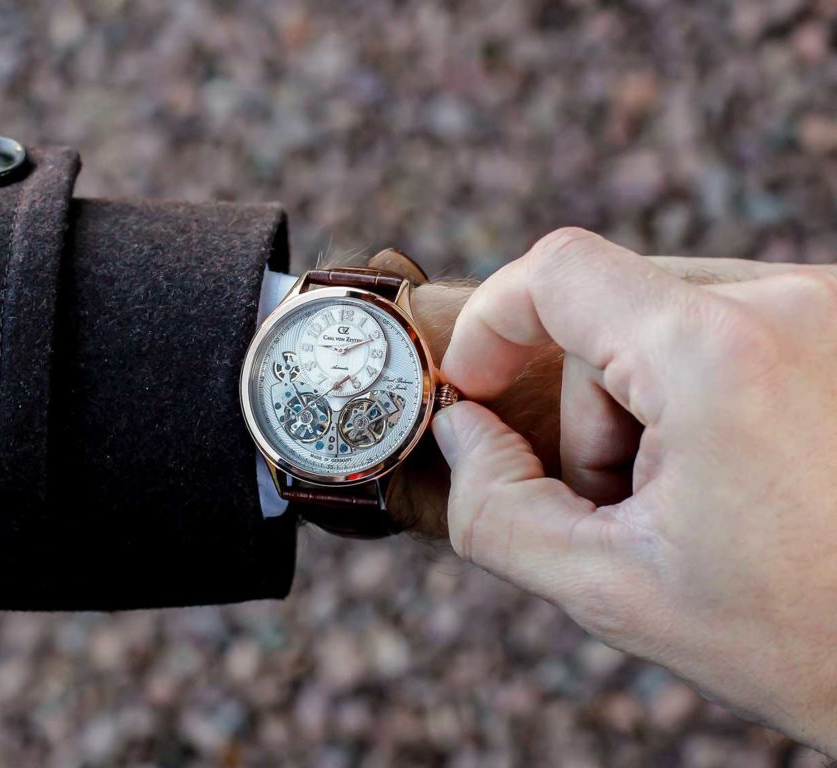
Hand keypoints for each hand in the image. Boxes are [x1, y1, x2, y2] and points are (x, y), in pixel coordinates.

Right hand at [434, 228, 836, 753]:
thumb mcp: (611, 588)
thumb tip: (461, 430)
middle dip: (585, 405)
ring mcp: (832, 310)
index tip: (475, 388)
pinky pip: (725, 324)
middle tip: (618, 498)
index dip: (491, 323)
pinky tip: (732, 467)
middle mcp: (791, 304)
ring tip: (686, 494)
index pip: (559, 270)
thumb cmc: (802, 635)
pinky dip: (694, 387)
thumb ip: (497, 507)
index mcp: (718, 356)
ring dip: (641, 400)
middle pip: (609, 308)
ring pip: (665, 317)